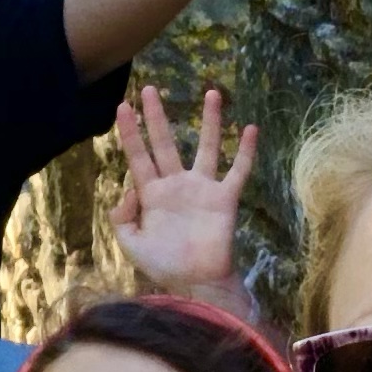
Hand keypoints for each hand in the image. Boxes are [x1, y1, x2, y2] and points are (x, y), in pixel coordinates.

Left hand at [109, 84, 254, 294]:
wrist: (196, 284)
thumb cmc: (163, 265)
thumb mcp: (131, 244)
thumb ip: (121, 218)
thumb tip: (127, 190)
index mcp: (152, 194)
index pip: (138, 156)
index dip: (130, 132)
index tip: (123, 106)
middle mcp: (176, 184)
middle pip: (165, 143)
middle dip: (156, 117)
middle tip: (149, 88)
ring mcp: (202, 189)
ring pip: (206, 147)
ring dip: (209, 121)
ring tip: (211, 92)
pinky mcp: (225, 199)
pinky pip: (238, 170)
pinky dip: (246, 151)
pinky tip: (250, 129)